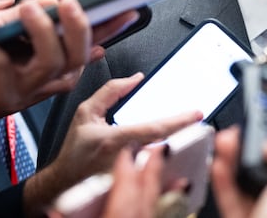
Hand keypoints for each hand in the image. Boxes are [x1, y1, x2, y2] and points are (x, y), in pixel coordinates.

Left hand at [0, 0, 129, 130]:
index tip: (129, 8)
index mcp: (46, 61)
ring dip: (42, 32)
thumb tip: (40, 2)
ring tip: (24, 9)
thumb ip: (11, 12)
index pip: (86, 44)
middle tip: (65, 2)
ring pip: (51, 64)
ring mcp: (23, 92)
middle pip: (77, 57)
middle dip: (78, 27)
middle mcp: (42, 80)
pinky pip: (1, 69)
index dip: (110, 27)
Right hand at [25, 74, 201, 215]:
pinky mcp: (135, 189)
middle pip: (166, 146)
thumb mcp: (85, 113)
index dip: (178, 121)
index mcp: (115, 140)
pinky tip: (184, 166)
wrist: (64, 182)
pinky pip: (159, 179)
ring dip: (183, 152)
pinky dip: (174, 172)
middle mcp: (126, 161)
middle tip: (202, 126)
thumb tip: (136, 78)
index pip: (154, 129)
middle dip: (187, 137)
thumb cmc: (75, 151)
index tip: (197, 114)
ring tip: (194, 141)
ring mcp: (132, 177)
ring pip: (165, 163)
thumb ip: (110, 91)